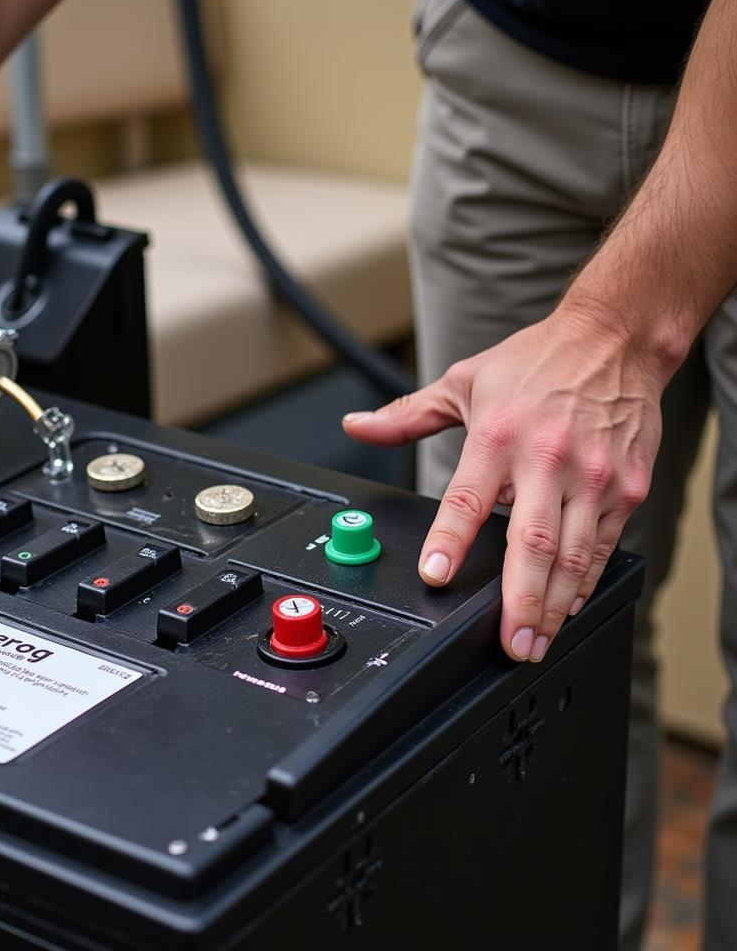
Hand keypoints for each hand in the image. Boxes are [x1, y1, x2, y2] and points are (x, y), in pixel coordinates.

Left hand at [342, 307, 665, 662]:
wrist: (614, 339)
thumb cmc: (536, 362)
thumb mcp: (463, 382)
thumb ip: (407, 415)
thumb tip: (356, 425)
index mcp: (499, 436)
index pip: (468, 498)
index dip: (450, 539)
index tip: (437, 573)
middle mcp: (547, 459)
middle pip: (532, 542)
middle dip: (520, 601)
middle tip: (509, 644)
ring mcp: (592, 478)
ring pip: (574, 555)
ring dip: (554, 606)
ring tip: (536, 642)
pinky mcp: (628, 487)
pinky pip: (605, 546)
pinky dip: (586, 582)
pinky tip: (570, 608)